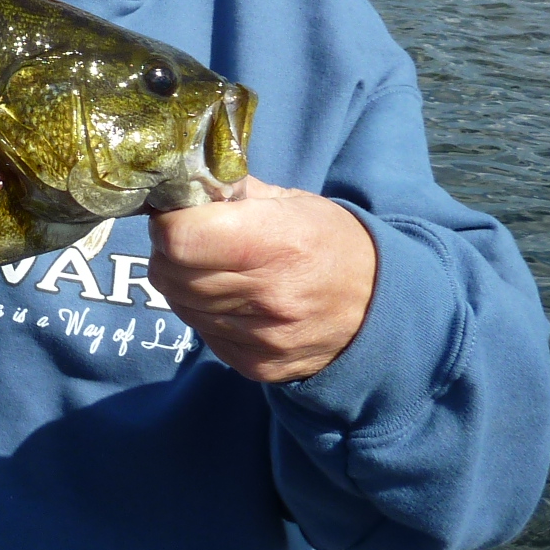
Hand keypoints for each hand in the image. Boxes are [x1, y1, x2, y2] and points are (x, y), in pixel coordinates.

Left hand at [148, 176, 376, 382]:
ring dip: (185, 282)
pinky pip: (202, 332)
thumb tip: (180, 184)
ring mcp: (263, 338)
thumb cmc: (329, 241)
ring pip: (180, 304)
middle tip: (193, 238)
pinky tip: (234, 298)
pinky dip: (205, 312)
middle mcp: (271, 295)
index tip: (179, 214)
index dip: (169, 222)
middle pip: (171, 273)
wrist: (380, 307)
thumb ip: (233, 189)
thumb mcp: (291, 200)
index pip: (181, 238)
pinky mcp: (257, 366)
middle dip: (170, 251)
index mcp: (279, 241)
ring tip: (217, 267)